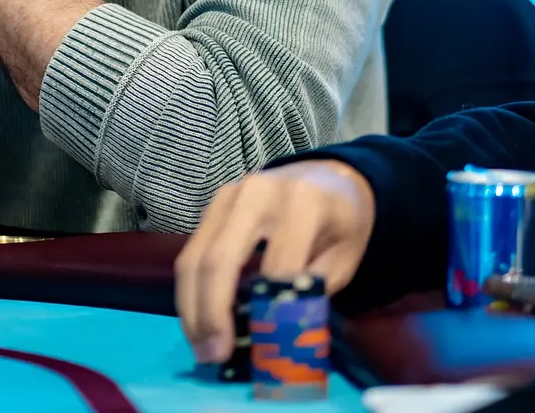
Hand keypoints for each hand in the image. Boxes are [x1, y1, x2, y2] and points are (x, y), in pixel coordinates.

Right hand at [174, 161, 375, 363]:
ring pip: (194, 257)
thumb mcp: (343, 260)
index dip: (267, 312)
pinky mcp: (213, 204)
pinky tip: (198, 322)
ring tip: (201, 348)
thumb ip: (312, 292)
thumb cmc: (340, 225)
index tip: (260, 350)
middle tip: (213, 356)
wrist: (329, 178)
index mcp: (303, 202)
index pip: (278, 266)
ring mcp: (229, 194)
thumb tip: (274, 337)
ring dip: (191, 308)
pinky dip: (190, 292)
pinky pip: (191, 252)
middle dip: (212, 313)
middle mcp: (259, 192)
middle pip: (220, 259)